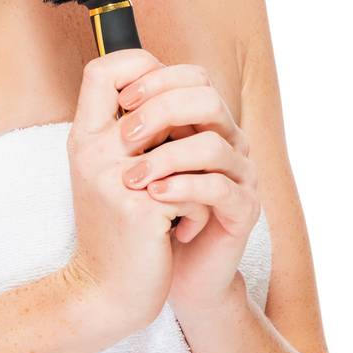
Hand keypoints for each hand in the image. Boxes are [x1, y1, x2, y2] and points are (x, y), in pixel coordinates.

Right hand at [62, 50, 189, 338]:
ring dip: (197, 171)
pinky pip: (194, 190)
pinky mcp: (141, 211)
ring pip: (183, 145)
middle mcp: (93, 152)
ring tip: (189, 196)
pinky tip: (183, 231)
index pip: (101, 70)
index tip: (163, 99)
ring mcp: (115, 180)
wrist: (105, 293)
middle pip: (150, 99)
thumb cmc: (116, 229)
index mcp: (83, 138)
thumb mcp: (108, 173)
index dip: (139, 69)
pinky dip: (199, 212)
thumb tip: (170, 90)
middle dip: (186, 125)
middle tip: (192, 155)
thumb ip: (127, 133)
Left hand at [115, 63, 259, 322]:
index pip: (191, 77)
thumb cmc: (140, 212)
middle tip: (125, 138)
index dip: (156, 80)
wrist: (151, 275)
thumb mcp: (126, 161)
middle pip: (206, 99)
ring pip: (212, 145)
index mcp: (202, 123)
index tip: (120, 102)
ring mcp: (239, 175)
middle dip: (161, 110)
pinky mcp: (243, 210)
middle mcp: (227, 141)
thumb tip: (109, 77)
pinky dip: (183, 189)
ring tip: (132, 180)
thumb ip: (126, 120)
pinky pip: (219, 188)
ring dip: (166, 157)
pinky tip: (154, 197)